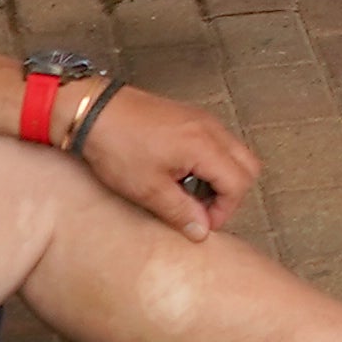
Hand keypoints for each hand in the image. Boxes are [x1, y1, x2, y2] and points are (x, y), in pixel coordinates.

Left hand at [79, 84, 255, 237]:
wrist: (94, 111)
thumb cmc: (116, 145)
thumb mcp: (147, 189)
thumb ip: (181, 212)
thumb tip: (201, 230)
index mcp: (204, 146)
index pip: (238, 183)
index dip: (224, 210)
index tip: (202, 223)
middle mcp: (211, 128)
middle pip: (248, 166)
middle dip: (231, 193)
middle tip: (203, 209)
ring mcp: (203, 119)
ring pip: (235, 153)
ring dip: (221, 177)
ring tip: (189, 192)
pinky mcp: (191, 116)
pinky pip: (219, 141)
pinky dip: (212, 162)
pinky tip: (182, 173)